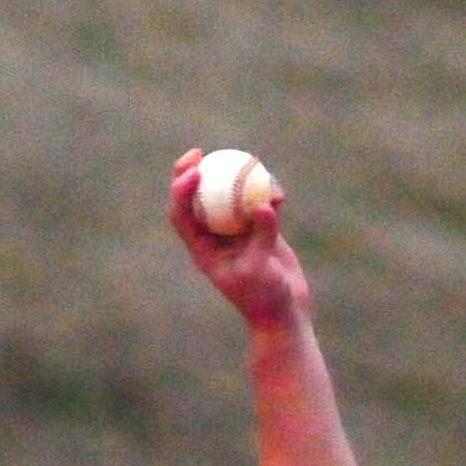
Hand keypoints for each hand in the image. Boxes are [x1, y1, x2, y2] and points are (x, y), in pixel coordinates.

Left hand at [169, 149, 309, 333]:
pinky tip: (281, 194)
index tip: (194, 171)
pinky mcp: (261, 230)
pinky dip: (268, 193)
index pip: (182, 214)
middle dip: (193, 172)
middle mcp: (216, 237)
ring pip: (231, 195)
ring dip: (239, 178)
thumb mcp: (260, 270)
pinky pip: (260, 202)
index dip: (180, 190)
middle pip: (198, 198)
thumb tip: (264, 204)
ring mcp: (238, 231)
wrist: (285, 313)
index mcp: (202, 249)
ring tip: (254, 168)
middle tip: (200, 152)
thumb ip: (262, 236)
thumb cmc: (265, 299)